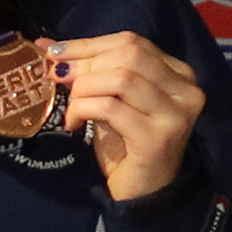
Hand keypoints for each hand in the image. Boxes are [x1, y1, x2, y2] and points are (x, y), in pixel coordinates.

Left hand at [40, 32, 205, 201]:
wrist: (142, 190)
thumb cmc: (124, 141)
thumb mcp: (105, 97)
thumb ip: (84, 68)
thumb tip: (45, 44)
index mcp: (177, 73)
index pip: (131, 41)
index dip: (88, 44)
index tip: (54, 52)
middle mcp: (186, 90)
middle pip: (128, 56)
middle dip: (85, 64)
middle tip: (58, 77)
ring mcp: (176, 115)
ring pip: (121, 78)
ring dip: (84, 88)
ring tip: (71, 106)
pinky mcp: (159, 138)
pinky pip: (111, 107)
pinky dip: (83, 109)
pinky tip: (74, 123)